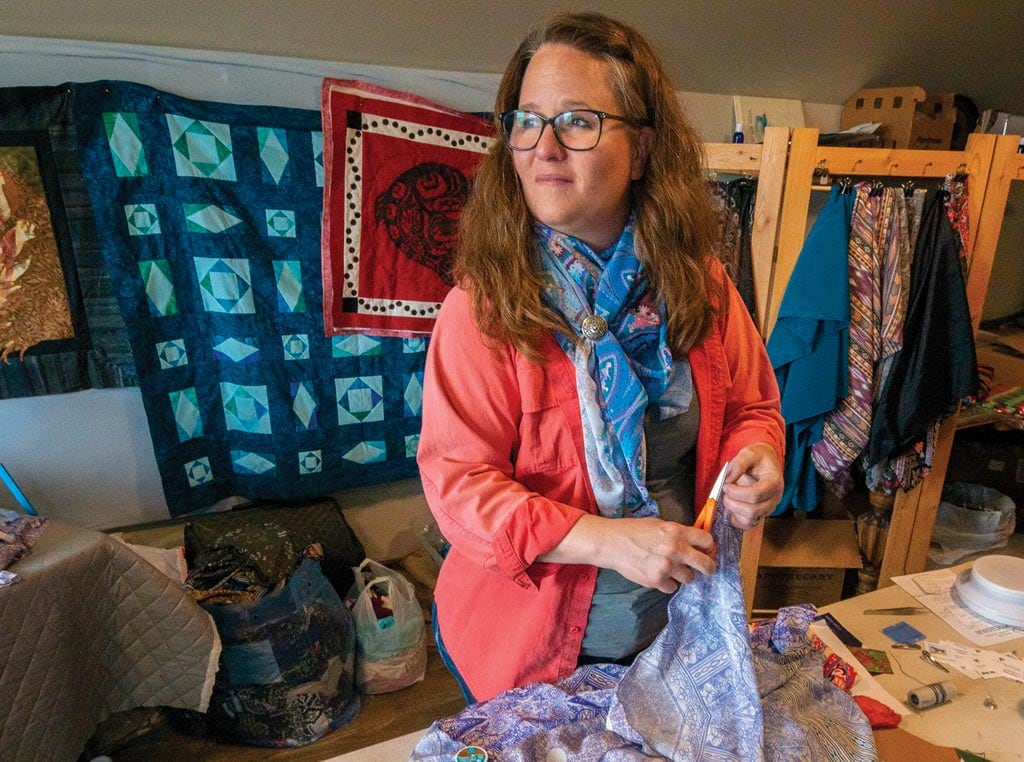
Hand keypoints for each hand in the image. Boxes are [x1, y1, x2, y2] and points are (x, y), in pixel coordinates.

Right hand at [602, 517, 717, 592]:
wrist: (612, 543)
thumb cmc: (633, 530)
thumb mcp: (659, 524)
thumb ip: (677, 533)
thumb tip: (693, 542)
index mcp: (677, 532)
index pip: (707, 540)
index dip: (708, 546)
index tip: (707, 550)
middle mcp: (676, 550)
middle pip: (706, 564)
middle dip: (708, 567)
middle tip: (706, 568)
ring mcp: (667, 567)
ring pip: (690, 578)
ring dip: (683, 575)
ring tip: (671, 569)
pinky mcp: (657, 581)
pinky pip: (672, 587)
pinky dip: (667, 583)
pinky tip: (658, 574)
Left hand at [721, 443, 782, 530]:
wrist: (766, 464)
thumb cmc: (758, 458)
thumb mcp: (749, 453)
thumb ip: (738, 464)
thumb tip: (727, 480)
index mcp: (774, 482)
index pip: (756, 495)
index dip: (737, 493)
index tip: (725, 485)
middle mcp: (774, 498)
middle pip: (753, 511)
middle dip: (733, 503)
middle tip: (724, 492)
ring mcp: (768, 508)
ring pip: (750, 520)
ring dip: (733, 511)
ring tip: (727, 498)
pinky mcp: (761, 514)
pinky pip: (748, 525)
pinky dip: (735, 520)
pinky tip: (730, 508)